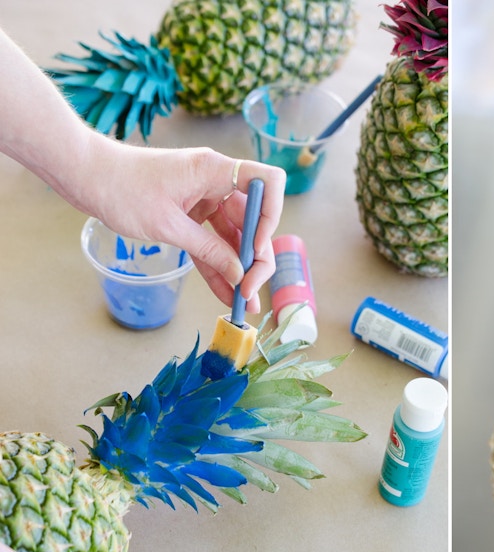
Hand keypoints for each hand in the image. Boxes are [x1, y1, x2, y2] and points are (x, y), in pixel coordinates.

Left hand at [68, 138, 285, 310]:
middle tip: (250, 290)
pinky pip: (212, 241)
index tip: (256, 247)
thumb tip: (239, 273)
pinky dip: (217, 265)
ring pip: (234, 236)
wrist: (85, 177)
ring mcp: (205, 198)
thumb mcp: (167, 226)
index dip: (271, 216)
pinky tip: (225, 292)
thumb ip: (208, 249)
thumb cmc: (121, 189)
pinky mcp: (192, 213)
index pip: (268, 182)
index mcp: (215, 171)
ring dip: (238, 268)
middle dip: (255, 257)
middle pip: (254, 219)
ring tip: (243, 302)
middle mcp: (216, 182)